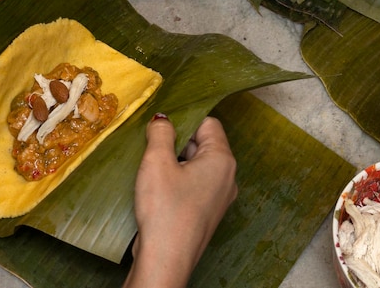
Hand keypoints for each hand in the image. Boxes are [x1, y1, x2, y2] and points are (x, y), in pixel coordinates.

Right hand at [123, 115, 237, 287]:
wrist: (167, 259)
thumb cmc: (165, 210)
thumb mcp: (157, 161)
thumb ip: (161, 133)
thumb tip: (163, 119)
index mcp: (222, 160)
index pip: (208, 123)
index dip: (184, 120)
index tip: (161, 127)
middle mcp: (227, 177)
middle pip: (204, 144)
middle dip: (178, 141)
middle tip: (152, 148)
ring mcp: (219, 197)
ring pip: (198, 165)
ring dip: (176, 161)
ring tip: (153, 169)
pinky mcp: (207, 212)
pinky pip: (195, 185)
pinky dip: (178, 180)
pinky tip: (158, 188)